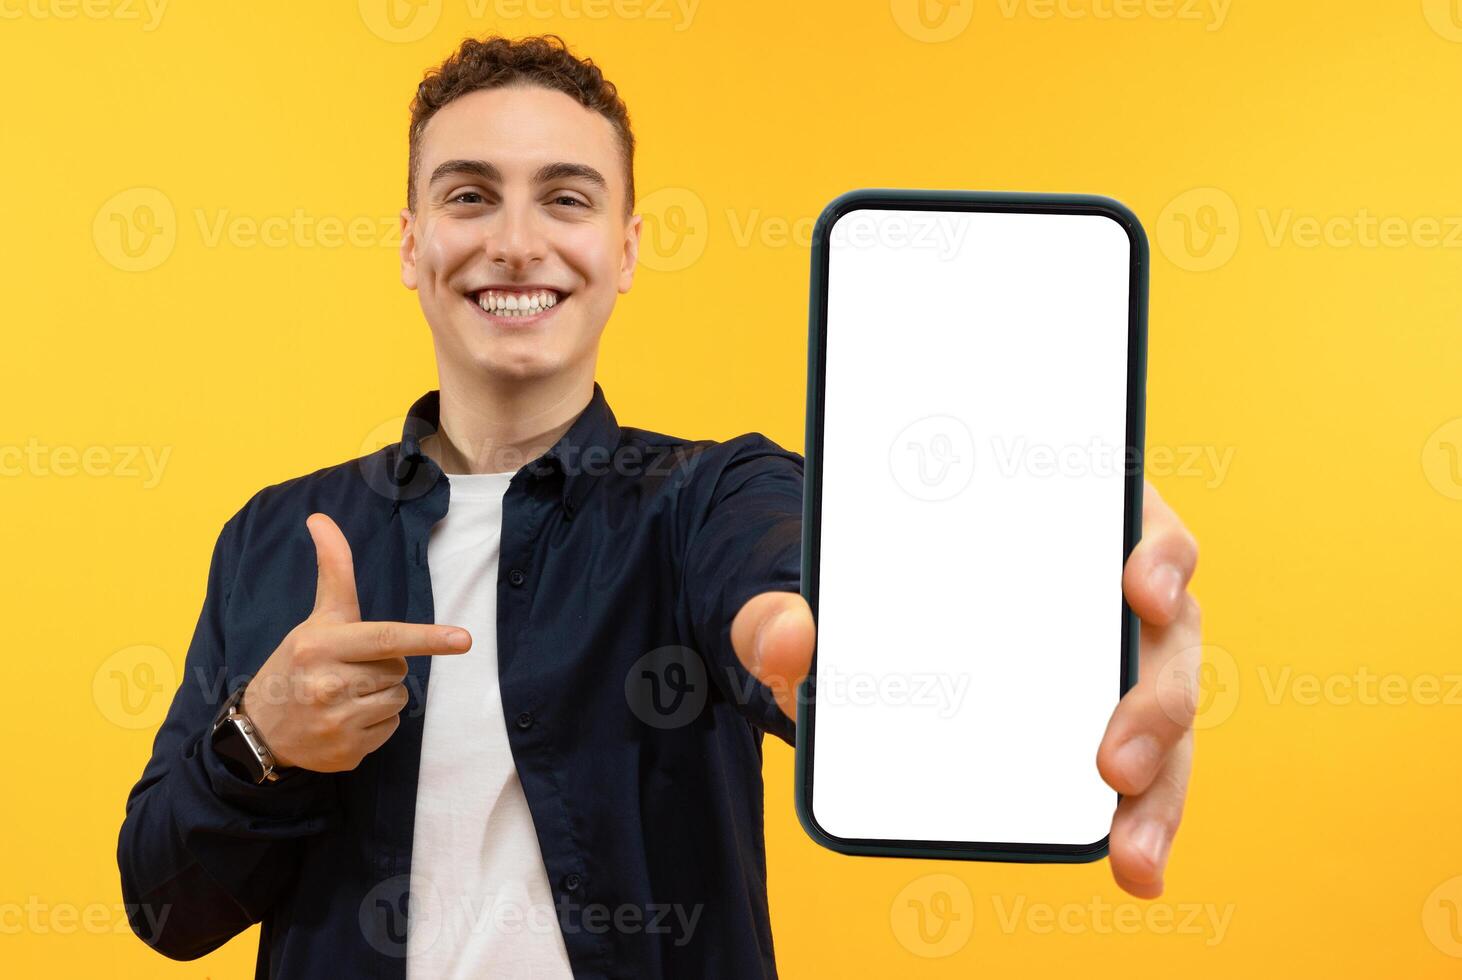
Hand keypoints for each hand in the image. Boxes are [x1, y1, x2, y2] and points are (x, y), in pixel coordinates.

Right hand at [241, 513, 472, 771]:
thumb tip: (320, 517)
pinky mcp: (346, 753)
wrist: (260, 730)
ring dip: (382, 696)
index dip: (427, 637)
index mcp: (321, 645)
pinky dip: (376, 724)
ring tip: (346, 695)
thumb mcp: (316, 619)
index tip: (463, 639)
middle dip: (384, 667)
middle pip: (398, 669)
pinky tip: (346, 719)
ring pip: (399, 699)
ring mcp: (336, 722)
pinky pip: (391, 729)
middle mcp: (327, 684)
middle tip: (349, 670)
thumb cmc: (297, 664)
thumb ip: (333, 572)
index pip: (385, 638)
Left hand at [731, 479, 1199, 898]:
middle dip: (1156, 700)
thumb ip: (780, 607)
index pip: (1131, 512)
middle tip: (1115, 764)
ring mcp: (1107, 657)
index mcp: (1057, 516)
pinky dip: (1142, 818)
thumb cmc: (862, 586)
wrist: (856, 630)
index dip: (1157, 549)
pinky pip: (1140, 765)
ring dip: (1160, 787)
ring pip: (1163, 711)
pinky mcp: (1097, 721)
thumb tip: (781, 639)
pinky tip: (1130, 868)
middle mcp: (1103, 583)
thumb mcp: (811, 590)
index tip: (1143, 591)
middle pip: (1166, 632)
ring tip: (1130, 853)